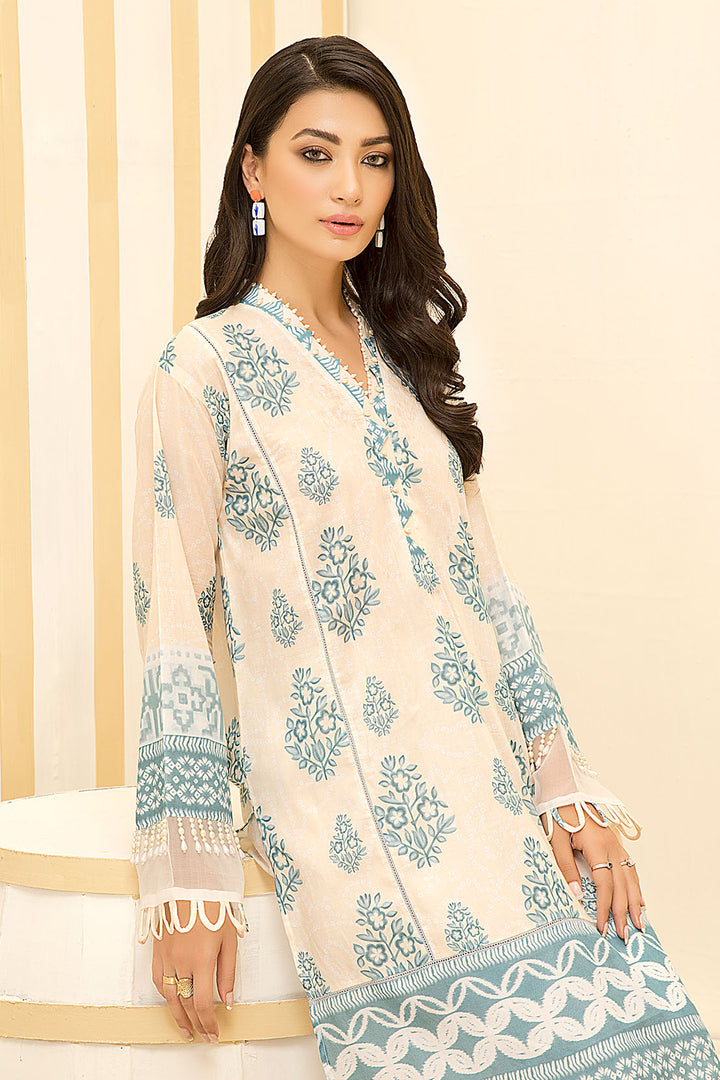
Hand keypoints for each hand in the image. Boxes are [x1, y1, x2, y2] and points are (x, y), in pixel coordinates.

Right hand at [151, 899, 236, 1041]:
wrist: (191, 882)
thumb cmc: (214, 906)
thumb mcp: (230, 939)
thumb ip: (227, 972)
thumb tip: (226, 1000)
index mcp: (201, 959)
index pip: (202, 1003)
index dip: (207, 1023)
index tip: (213, 1033)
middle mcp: (181, 962)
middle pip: (185, 1003)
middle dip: (194, 1024)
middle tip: (202, 1036)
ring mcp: (166, 956)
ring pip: (169, 995)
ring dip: (177, 1015)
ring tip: (186, 1028)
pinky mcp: (158, 950)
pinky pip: (158, 979)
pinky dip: (166, 994)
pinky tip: (172, 1000)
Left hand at [541, 802, 645, 942]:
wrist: (565, 790)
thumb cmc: (557, 814)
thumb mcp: (555, 839)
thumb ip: (565, 866)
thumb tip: (577, 894)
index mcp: (597, 846)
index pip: (604, 884)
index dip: (605, 908)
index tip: (603, 928)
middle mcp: (611, 846)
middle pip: (621, 885)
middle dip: (624, 912)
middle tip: (625, 936)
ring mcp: (616, 844)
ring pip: (630, 877)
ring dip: (635, 902)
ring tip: (640, 924)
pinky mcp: (616, 843)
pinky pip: (630, 867)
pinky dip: (636, 886)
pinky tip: (639, 900)